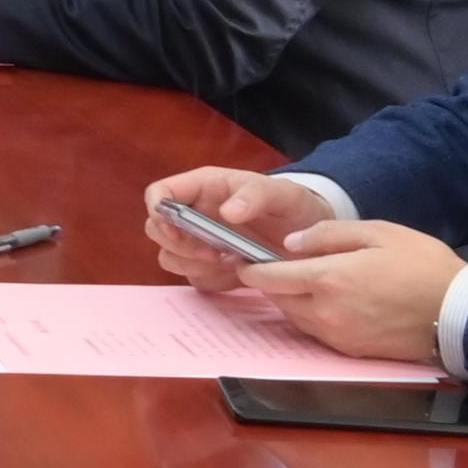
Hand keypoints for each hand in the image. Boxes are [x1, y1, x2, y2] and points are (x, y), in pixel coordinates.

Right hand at [139, 168, 331, 294]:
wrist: (311, 238)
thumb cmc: (294, 206)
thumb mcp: (283, 194)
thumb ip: (256, 195)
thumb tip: (227, 211)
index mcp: (203, 187)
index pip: (159, 193)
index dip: (158, 211)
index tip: (177, 230)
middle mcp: (194, 214)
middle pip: (156, 230)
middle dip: (178, 246)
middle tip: (213, 254)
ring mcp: (199, 243)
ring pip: (170, 257)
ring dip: (193, 265)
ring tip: (229, 264)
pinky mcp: (209, 268)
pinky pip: (193, 278)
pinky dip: (210, 280)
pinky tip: (236, 274)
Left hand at [237, 217, 467, 366]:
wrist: (459, 313)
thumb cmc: (424, 266)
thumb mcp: (378, 232)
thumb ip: (328, 234)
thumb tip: (291, 243)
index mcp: (329, 278)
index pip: (269, 277)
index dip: (250, 268)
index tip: (243, 259)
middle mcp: (325, 311)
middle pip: (277, 298)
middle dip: (271, 283)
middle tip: (275, 266)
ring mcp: (336, 335)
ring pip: (293, 317)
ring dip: (291, 300)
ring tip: (306, 281)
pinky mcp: (349, 351)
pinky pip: (315, 332)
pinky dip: (311, 316)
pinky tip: (328, 302)